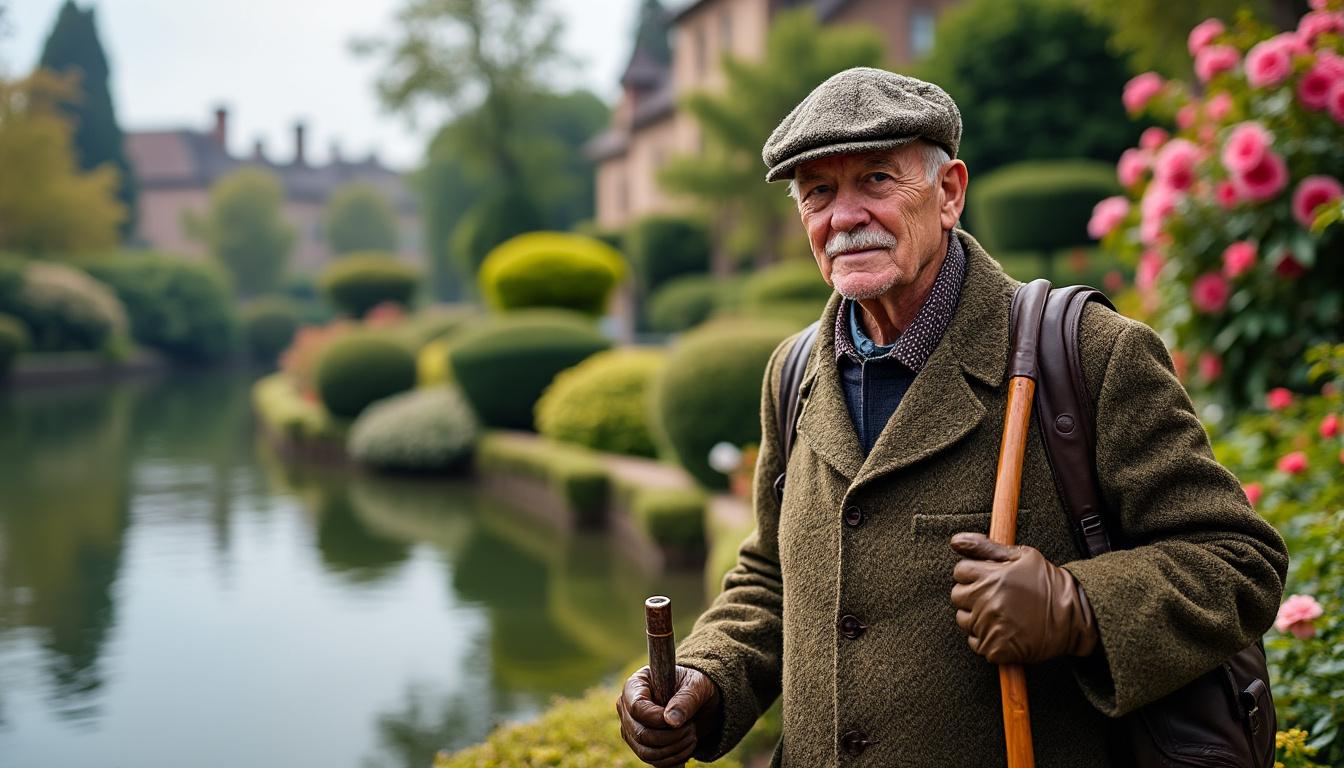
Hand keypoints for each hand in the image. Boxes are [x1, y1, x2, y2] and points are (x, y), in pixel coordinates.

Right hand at [616, 664, 722, 766]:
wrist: (700, 702)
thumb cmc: (696, 687)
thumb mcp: (697, 687)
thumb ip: (685, 700)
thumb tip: (671, 721)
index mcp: (637, 684)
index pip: (637, 707)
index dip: (658, 719)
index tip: (680, 721)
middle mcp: (627, 706)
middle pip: (640, 733)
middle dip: (671, 737)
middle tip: (692, 728)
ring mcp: (630, 727)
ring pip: (645, 751)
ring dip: (674, 749)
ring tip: (692, 737)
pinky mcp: (638, 744)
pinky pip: (651, 760)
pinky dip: (672, 760)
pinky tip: (687, 748)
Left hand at [949, 532, 1098, 664]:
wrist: (1074, 617)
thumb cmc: (1048, 583)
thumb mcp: (1022, 556)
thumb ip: (985, 546)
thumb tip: (955, 541)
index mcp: (991, 576)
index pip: (960, 571)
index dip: (973, 573)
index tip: (987, 578)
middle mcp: (987, 601)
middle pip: (957, 595)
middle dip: (971, 594)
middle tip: (993, 596)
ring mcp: (989, 626)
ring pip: (963, 619)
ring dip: (975, 616)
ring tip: (1000, 613)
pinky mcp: (994, 648)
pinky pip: (975, 642)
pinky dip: (985, 638)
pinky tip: (1003, 630)